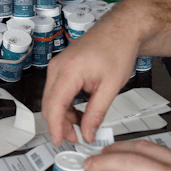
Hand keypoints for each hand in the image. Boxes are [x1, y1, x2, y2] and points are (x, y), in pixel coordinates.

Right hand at [41, 19, 140, 145]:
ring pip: (52, 101)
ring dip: (64, 117)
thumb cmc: (117, 48)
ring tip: (83, 126)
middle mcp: (57, 68)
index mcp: (69, 71)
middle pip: (49, 106)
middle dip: (61, 125)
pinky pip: (57, 94)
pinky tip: (79, 113)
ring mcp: (57, 67)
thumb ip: (96, 113)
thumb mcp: (111, 86)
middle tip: (78, 137)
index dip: (55, 127)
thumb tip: (87, 133)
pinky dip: (66, 107)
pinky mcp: (60, 69)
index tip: (59, 141)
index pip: (55, 106)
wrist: (120, 29)